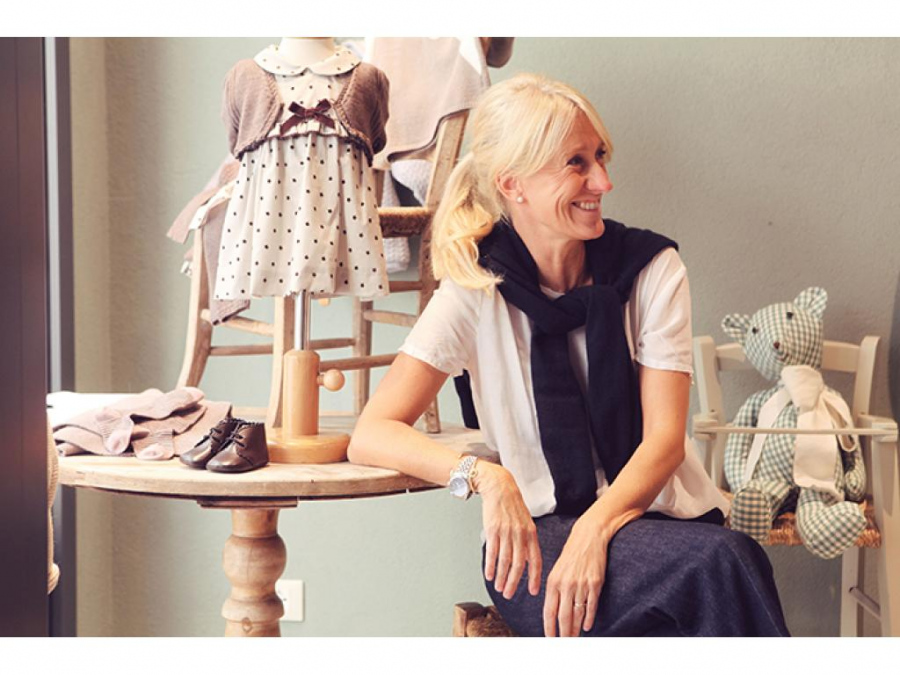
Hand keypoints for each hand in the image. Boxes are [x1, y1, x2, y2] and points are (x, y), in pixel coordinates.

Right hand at [476, 462, 541, 599]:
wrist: (499, 486)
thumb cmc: (512, 505)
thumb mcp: (526, 522)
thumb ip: (527, 542)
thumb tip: (528, 561)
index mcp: (531, 533)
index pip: (535, 560)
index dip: (534, 577)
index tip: (533, 591)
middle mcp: (520, 534)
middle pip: (519, 564)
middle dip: (514, 582)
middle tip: (509, 594)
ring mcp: (506, 532)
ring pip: (505, 561)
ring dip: (501, 577)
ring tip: (498, 588)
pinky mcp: (492, 529)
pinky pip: (492, 552)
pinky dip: (490, 566)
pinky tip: (489, 575)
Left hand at [543, 518, 607, 636]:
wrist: (589, 537)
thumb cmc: (572, 553)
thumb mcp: (557, 569)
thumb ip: (554, 589)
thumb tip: (553, 610)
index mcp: (553, 581)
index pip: (549, 611)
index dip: (549, 627)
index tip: (550, 638)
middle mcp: (566, 585)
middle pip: (563, 617)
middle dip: (563, 633)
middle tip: (564, 643)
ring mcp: (581, 585)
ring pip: (577, 614)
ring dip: (575, 629)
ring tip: (573, 638)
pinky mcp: (595, 584)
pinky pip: (591, 606)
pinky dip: (588, 618)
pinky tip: (586, 626)